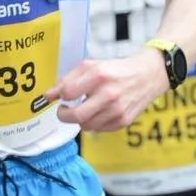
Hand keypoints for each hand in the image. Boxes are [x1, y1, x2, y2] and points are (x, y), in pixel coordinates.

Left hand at [50, 49, 168, 131]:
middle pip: (75, 116)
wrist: (148, 75)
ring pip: (85, 125)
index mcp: (99, 76)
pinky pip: (98, 129)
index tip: (62, 97)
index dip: (60, 96)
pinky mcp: (123, 121)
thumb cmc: (115, 70)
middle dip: (64, 115)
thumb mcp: (91, 66)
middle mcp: (108, 94)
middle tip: (64, 110)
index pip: (68, 93)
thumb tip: (47, 96)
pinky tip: (100, 111)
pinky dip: (94, 122)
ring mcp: (117, 110)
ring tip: (87, 107)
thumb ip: (67, 80)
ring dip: (81, 119)